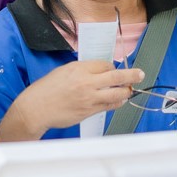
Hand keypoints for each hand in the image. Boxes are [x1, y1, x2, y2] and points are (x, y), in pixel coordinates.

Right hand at [0, 61, 144, 141]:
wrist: (36, 108)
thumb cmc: (46, 89)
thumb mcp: (64, 71)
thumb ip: (82, 70)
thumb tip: (99, 71)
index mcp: (79, 69)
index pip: (105, 65)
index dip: (112, 66)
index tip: (113, 69)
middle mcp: (86, 82)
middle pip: (116, 76)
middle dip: (132, 75)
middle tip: (140, 74)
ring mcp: (89, 98)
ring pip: (116, 93)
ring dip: (126, 91)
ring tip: (130, 90)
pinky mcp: (89, 111)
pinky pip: (109, 106)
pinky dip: (117, 102)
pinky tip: (119, 100)